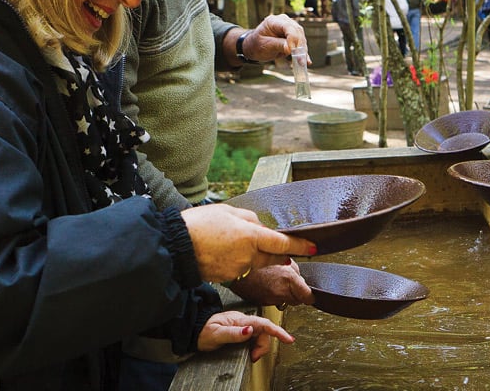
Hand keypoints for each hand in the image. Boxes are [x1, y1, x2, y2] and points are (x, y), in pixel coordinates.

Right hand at [181, 204, 316, 283]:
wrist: (175, 247)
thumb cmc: (199, 225)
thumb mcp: (228, 211)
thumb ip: (250, 219)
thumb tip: (262, 228)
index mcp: (251, 236)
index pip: (283, 243)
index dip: (301, 245)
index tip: (314, 247)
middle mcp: (248, 255)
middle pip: (274, 257)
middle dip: (279, 253)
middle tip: (277, 246)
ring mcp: (239, 269)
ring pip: (257, 263)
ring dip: (255, 256)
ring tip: (234, 243)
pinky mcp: (229, 278)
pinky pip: (241, 269)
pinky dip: (239, 262)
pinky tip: (224, 253)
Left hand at [197, 311, 293, 361]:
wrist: (196, 330)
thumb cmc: (204, 330)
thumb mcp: (217, 334)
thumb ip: (233, 333)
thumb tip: (249, 331)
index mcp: (241, 320)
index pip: (263, 324)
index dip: (278, 331)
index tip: (288, 339)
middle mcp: (244, 322)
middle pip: (264, 333)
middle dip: (263, 346)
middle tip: (253, 357)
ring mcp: (244, 327)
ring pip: (261, 337)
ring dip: (259, 348)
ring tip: (251, 356)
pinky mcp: (242, 333)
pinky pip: (255, 340)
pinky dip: (255, 348)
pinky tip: (250, 352)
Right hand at [227, 261, 312, 307]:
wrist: (235, 265)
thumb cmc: (256, 256)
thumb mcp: (281, 256)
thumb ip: (294, 269)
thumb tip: (300, 278)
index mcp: (288, 280)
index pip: (307, 296)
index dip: (310, 295)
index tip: (311, 293)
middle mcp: (280, 292)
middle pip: (297, 301)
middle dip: (298, 294)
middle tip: (295, 284)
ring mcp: (270, 299)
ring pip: (285, 301)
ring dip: (286, 294)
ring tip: (279, 282)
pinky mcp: (261, 301)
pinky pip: (273, 301)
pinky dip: (274, 295)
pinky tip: (269, 285)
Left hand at [242, 14, 305, 62]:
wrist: (255, 47)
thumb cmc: (257, 45)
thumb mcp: (265, 45)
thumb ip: (278, 45)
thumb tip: (290, 49)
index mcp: (274, 21)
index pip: (288, 26)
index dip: (292, 38)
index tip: (292, 50)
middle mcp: (284, 21)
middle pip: (297, 31)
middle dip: (300, 46)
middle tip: (300, 60)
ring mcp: (290, 28)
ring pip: (301, 38)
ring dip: (303, 50)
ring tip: (302, 63)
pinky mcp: (294, 36)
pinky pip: (301, 44)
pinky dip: (303, 53)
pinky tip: (307, 61)